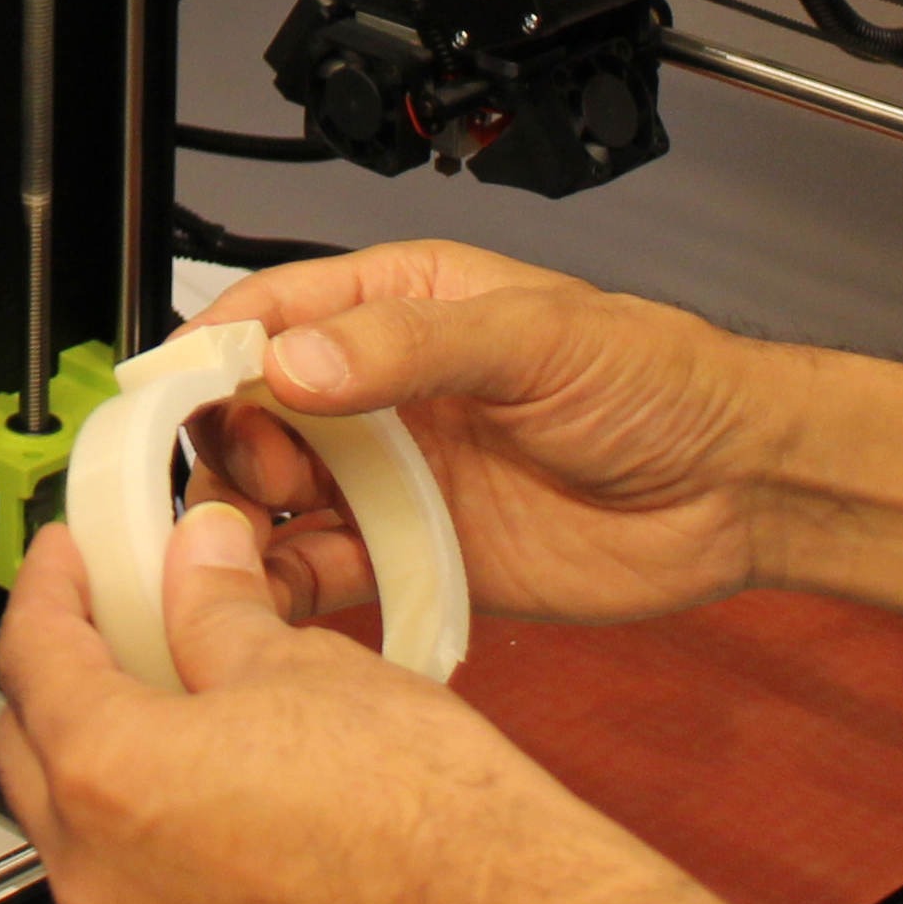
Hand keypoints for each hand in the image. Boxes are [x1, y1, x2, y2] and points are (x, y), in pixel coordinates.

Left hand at [0, 515, 816, 903]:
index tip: (67, 558)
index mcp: (111, 777)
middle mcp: (105, 881)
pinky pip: (142, 895)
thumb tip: (198, 560)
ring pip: (83, 834)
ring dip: (104, 760)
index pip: (30, 656)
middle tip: (106, 615)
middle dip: (59, 674)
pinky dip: (154, 836)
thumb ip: (219, 608)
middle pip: (32, 751)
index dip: (47, 586)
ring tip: (170, 698)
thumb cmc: (430, 825)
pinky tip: (217, 791)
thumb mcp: (307, 665)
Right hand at [184, 245, 781, 630]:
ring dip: (242, 520)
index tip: (170, 390)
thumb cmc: (654, 381)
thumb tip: (297, 361)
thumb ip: (411, 345)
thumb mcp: (535, 337)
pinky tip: (280, 599)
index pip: (267, 312)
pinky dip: (284, 590)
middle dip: (227, 443)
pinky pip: (319, 573)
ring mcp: (391, 475)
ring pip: (269, 497)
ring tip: (252, 545)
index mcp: (395, 304)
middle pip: (248, 410)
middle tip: (259, 478)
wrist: (732, 490)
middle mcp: (377, 390)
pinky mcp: (412, 554)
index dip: (210, 350)